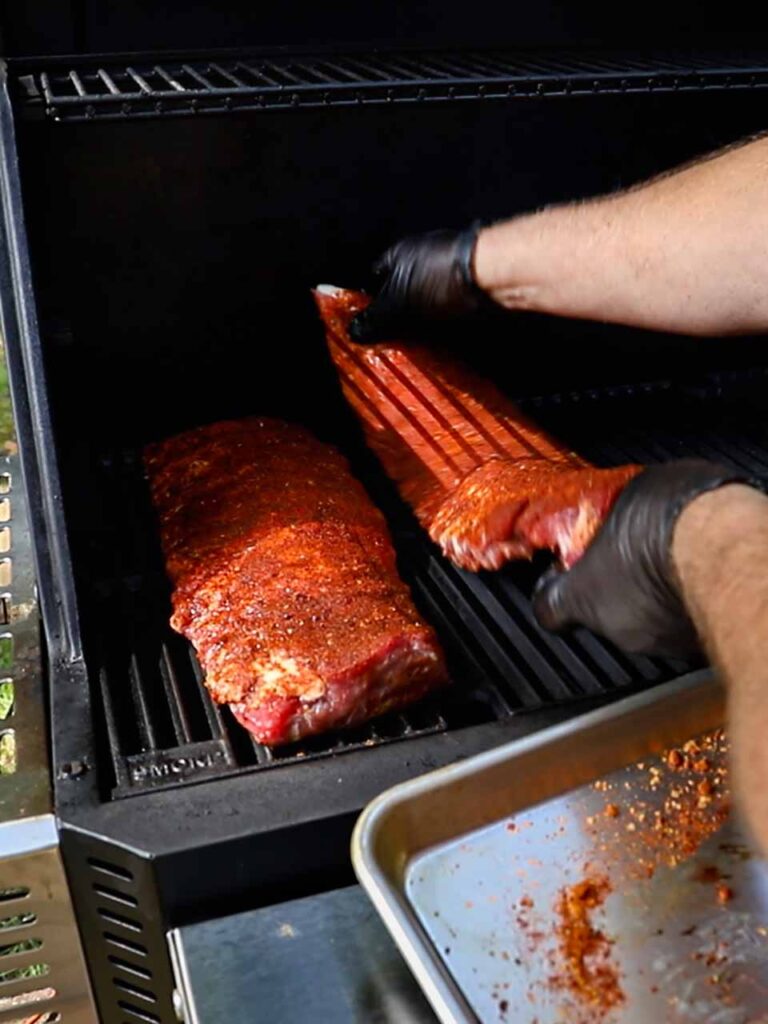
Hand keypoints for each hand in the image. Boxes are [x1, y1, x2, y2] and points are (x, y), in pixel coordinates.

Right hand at [349, 224, 484, 342]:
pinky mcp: (473, 291)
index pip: (374, 277)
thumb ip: (375, 319)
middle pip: (402, 293)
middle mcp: (424, 259)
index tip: (366, 327)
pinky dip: (445, 328)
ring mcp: (451, 274)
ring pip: (427, 306)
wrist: (496, 278)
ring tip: (415, 351)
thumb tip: (353, 332)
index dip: (368, 303)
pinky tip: (441, 346)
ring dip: (422, 326)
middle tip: (390, 346)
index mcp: (400, 254)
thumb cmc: (439, 280)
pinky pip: (451, 314)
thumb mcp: (398, 303)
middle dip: (397, 319)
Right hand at [532, 460, 752, 657]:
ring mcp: (728, 506)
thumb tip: (544, 607)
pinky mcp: (760, 533)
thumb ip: (555, 601)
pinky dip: (723, 583)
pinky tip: (715, 611)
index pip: (605, 522)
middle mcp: (683, 487)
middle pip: (655, 532)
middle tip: (643, 606)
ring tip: (682, 615)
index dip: (599, 559)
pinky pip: (734, 559)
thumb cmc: (654, 569)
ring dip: (688, 575)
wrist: (731, 572)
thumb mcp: (583, 597)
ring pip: (698, 544)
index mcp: (630, 490)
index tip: (602, 588)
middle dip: (647, 568)